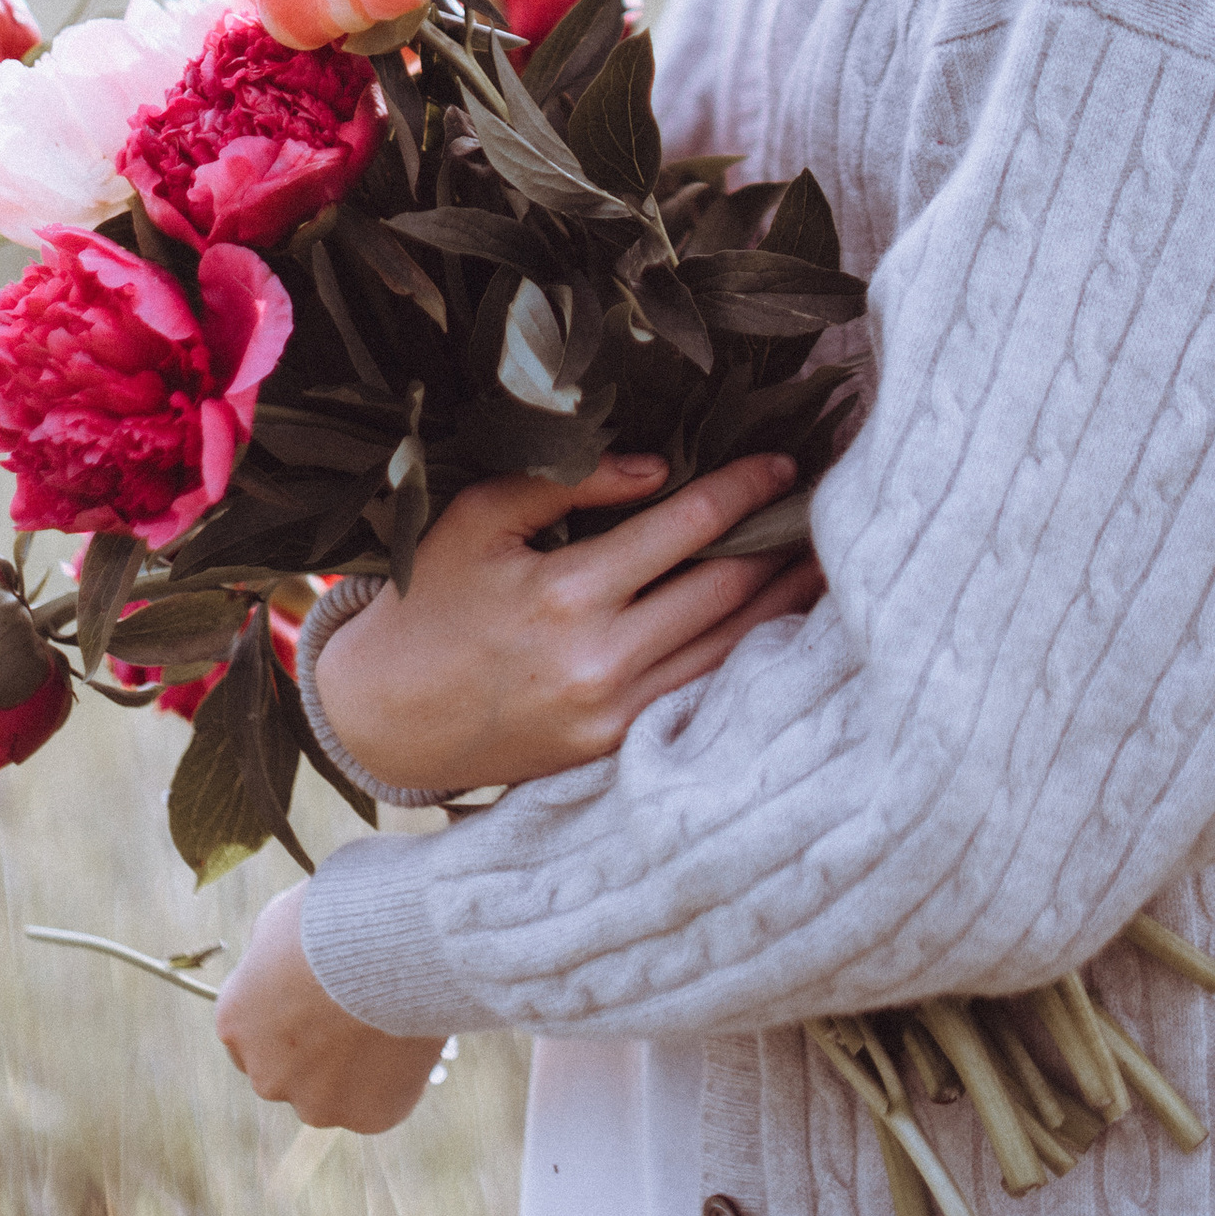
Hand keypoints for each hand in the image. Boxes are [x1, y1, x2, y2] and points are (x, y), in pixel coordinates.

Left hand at [215, 889, 444, 1130]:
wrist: (393, 941)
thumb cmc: (335, 916)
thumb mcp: (282, 919)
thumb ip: (267, 955)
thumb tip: (275, 961)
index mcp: (236, 1024)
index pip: (250, 1034)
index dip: (286, 1015)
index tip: (317, 997)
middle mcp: (265, 1075)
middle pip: (288, 1071)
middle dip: (317, 1049)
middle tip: (358, 1007)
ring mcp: (317, 1103)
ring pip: (333, 1092)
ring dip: (355, 1067)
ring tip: (389, 1016)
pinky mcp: (367, 1117)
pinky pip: (379, 1103)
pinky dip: (394, 1080)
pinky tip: (408, 1041)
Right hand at [313, 448, 819, 793]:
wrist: (385, 717)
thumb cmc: (431, 599)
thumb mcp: (479, 518)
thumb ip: (569, 484)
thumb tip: (659, 467)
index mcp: (567, 593)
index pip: (688, 527)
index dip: (746, 489)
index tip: (787, 461)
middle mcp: (600, 660)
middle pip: (726, 590)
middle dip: (783, 542)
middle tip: (829, 503)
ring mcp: (614, 716)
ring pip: (729, 650)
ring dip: (785, 605)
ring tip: (830, 561)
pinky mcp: (616, 754)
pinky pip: (703, 696)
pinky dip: (750, 662)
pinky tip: (784, 632)